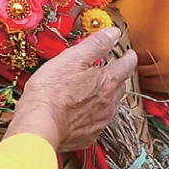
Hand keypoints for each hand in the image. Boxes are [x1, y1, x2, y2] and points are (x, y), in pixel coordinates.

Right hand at [5, 27, 137, 152]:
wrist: (39, 125)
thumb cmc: (51, 91)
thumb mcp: (72, 58)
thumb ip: (96, 44)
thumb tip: (113, 33)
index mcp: (107, 82)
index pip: (126, 65)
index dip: (128, 57)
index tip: (129, 54)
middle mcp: (109, 103)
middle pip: (120, 86)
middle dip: (117, 76)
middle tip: (110, 69)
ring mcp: (100, 121)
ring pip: (110, 104)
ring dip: (106, 96)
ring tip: (95, 90)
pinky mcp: (88, 135)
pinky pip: (97, 121)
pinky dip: (93, 114)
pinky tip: (81, 111)